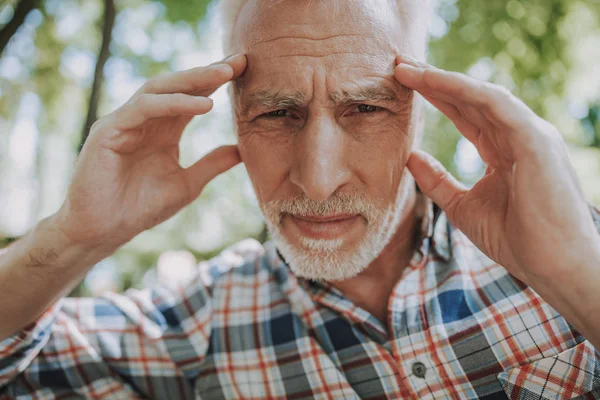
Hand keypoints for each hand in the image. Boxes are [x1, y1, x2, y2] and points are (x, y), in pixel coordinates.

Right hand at [54, 54, 246, 251]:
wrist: (103, 231)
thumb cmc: (140, 208)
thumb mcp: (187, 184)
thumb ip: (212, 164)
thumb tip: (242, 151)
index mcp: (163, 130)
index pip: (191, 98)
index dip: (217, 83)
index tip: (245, 69)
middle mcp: (144, 120)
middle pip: (178, 86)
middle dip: (208, 72)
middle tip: (239, 61)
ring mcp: (125, 121)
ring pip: (160, 88)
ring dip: (193, 80)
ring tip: (224, 74)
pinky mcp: (109, 129)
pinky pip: (144, 107)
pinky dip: (174, 103)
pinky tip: (203, 104)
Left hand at [394, 55, 599, 285]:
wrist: (552, 267)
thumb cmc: (515, 240)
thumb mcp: (462, 206)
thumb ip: (437, 180)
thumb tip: (409, 157)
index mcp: (505, 150)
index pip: (466, 115)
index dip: (436, 98)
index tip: (404, 86)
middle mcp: (519, 136)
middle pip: (470, 100)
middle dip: (433, 82)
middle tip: (399, 66)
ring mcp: (530, 135)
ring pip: (480, 96)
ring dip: (442, 80)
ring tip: (407, 70)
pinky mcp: (535, 140)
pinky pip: (495, 105)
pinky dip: (464, 90)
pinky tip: (435, 81)